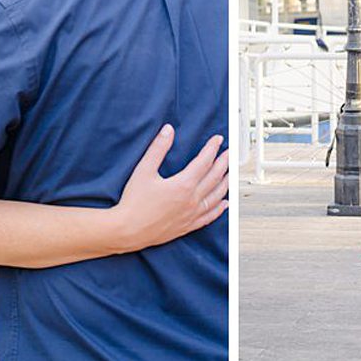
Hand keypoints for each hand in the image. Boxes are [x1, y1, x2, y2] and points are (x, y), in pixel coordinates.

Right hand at [109, 126, 229, 252]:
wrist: (129, 230)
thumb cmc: (134, 201)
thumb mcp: (144, 170)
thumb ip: (158, 148)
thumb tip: (168, 130)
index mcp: (183, 185)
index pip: (203, 162)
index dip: (212, 149)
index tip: (218, 139)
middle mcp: (192, 200)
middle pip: (214, 178)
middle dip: (224, 163)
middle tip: (230, 153)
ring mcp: (192, 215)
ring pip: (216, 197)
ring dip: (225, 183)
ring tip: (231, 174)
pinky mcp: (188, 226)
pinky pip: (210, 216)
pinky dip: (219, 208)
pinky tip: (224, 204)